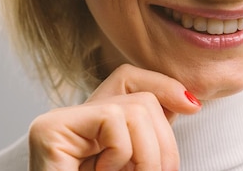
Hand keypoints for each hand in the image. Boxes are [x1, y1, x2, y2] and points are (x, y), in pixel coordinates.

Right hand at [28, 64, 201, 170]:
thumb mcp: (139, 165)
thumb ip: (154, 139)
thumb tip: (192, 102)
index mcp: (97, 126)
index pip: (132, 80)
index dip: (165, 87)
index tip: (193, 107)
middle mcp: (75, 118)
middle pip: (143, 99)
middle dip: (162, 144)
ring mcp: (59, 121)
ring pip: (135, 109)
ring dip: (144, 156)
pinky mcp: (49, 128)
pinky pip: (114, 121)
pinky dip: (120, 155)